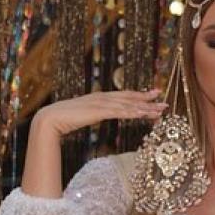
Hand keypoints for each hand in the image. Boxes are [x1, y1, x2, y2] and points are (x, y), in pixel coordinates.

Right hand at [32, 89, 165, 136]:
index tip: (153, 95)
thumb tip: (101, 115)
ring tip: (160, 110)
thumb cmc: (64, 119)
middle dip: (148, 100)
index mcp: (100, 97)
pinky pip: (121, 112)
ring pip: (128, 105)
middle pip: (130, 98)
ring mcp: (101, 103)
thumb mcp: (84, 115)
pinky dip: (134, 112)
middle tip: (164, 101)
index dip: (139, 95)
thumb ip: (95, 114)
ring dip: (146, 107)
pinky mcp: (99, 111)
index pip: (124, 96)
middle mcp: (103, 97)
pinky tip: (144, 114)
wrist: (51, 119)